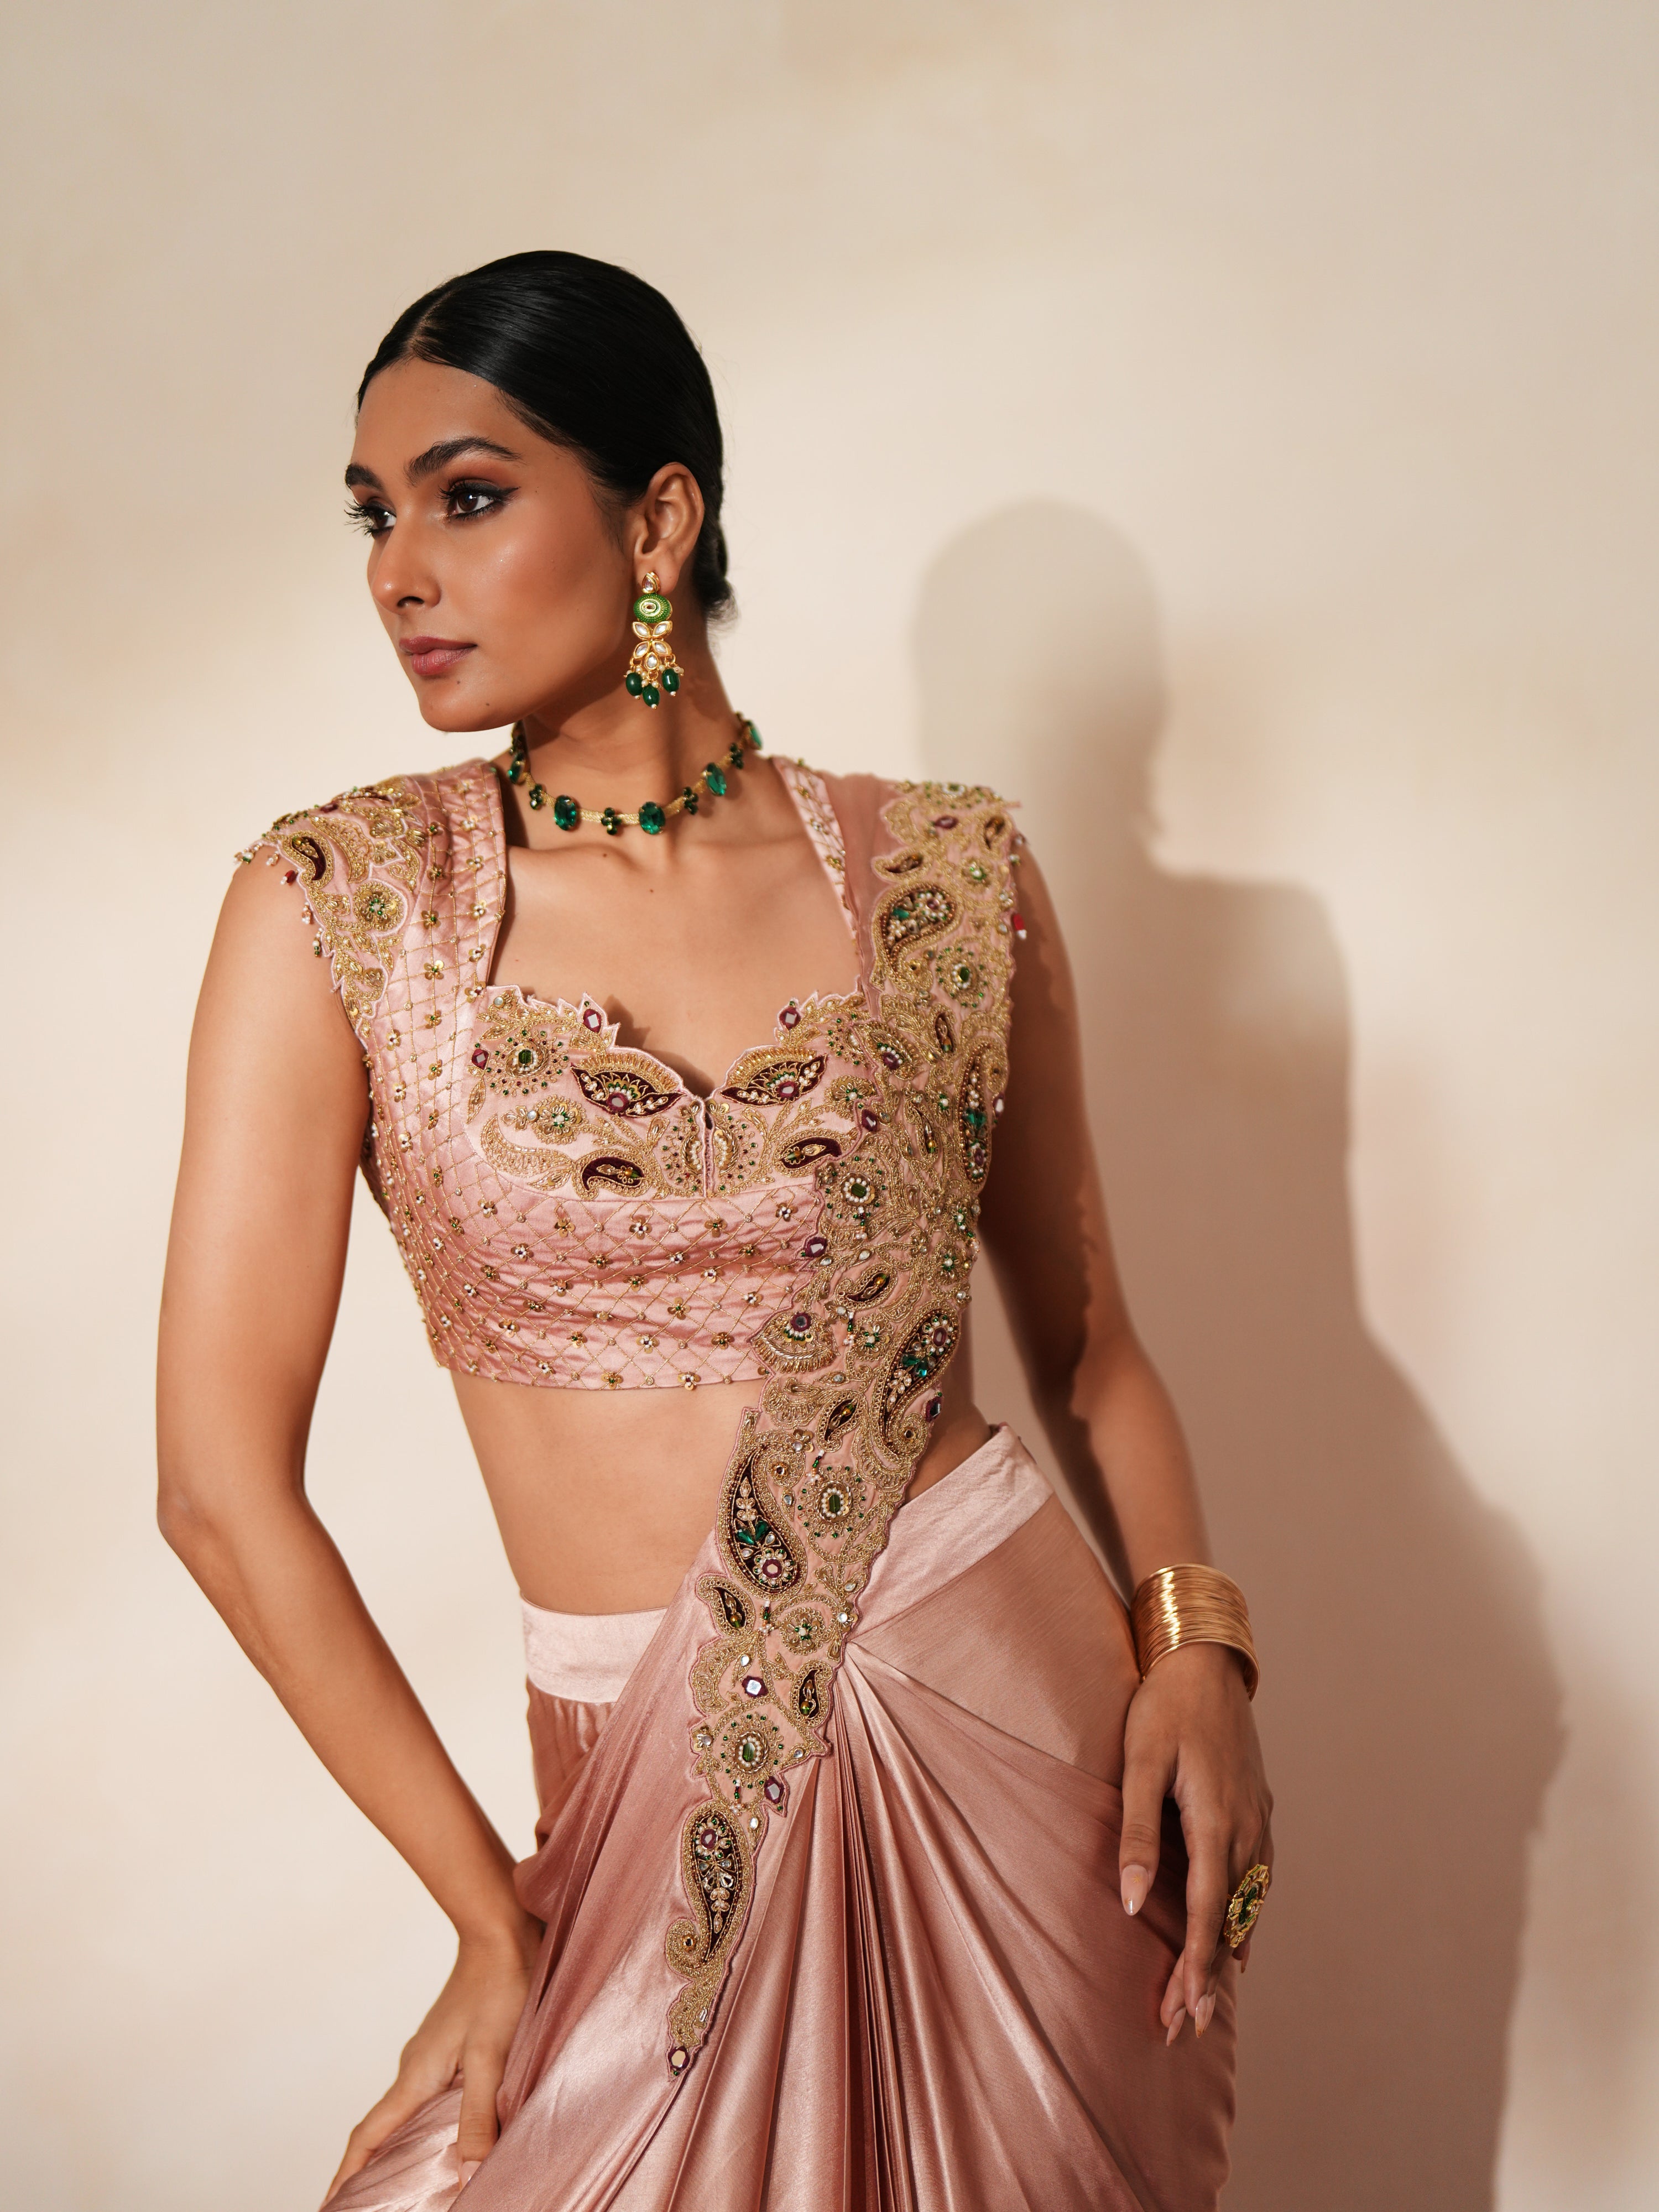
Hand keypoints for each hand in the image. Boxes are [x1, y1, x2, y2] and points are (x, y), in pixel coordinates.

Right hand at [323, 1915, 541, 2202]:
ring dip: (397, 2146)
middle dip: (367, 2168)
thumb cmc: (499, 1987)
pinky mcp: (449, 2045)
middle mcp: (414, 2068)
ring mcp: (430, 2054)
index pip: (369, 2135)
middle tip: (361, 2201)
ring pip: (405, 2111)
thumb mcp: (492, 2056)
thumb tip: (469, 2173)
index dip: (348, 2173)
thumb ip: (479, 2114)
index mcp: (415, 2075)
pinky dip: (425, 2121)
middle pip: (381, 2129)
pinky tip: (445, 2130)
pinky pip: (427, 2093)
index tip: (328, 2205)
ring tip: (400, 2180)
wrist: (501, 1932)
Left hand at [1117, 1642, 1272, 2044]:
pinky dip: (1246, 1916)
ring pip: (1248, 1904)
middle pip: (1229, 1920)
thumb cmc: (1163, 1706)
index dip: (1195, 1969)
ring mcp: (1260, 1818)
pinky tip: (1238, 1939)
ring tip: (1207, 2000)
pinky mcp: (1260, 1808)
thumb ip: (1136, 1832)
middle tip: (1186, 2030)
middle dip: (1208, 1978)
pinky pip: (1258, 1878)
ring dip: (1227, 1953)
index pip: (1206, 1913)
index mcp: (1215, 1820)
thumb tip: (1131, 1900)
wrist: (1206, 1659)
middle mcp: (1247, 1828)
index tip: (1184, 2014)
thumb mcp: (1139, 1763)